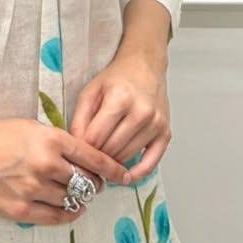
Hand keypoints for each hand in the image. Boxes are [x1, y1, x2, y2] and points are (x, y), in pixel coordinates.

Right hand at [0, 117, 132, 225]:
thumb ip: (55, 141)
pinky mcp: (19, 210)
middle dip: (95, 185)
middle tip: (96, 185)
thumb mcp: (28, 127)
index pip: (93, 156)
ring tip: (79, 196)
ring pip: (72, 200)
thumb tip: (80, 156)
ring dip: (80, 200)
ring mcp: (33, 189)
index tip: (123, 175)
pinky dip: (67, 215)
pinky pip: (55, 218)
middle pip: (86, 181)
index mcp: (50, 138)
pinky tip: (69, 210)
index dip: (111, 168)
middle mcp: (46, 163)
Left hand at [68, 53, 171, 184]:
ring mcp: (156, 124)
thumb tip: (76, 146)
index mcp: (119, 99)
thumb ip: (80, 118)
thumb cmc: (116, 79)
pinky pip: (152, 163)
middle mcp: (141, 112)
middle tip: (88, 158)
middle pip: (111, 150)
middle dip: (97, 157)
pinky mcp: (166, 133)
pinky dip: (138, 173)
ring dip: (113, 163)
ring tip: (103, 159)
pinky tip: (126, 176)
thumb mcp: (91, 91)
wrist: (145, 66)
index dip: (82, 148)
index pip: (95, 138)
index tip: (76, 153)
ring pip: (127, 158)